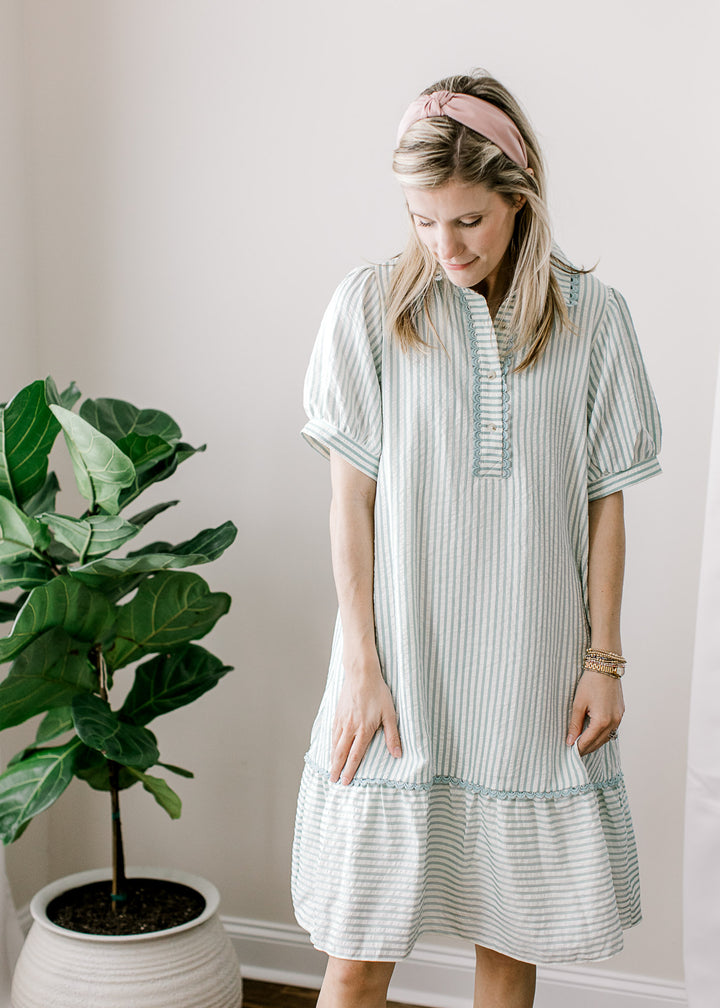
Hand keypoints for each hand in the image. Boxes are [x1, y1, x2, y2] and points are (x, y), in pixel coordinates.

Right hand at [329, 663, 401, 784]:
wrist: (361, 674)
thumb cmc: (378, 692)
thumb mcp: (390, 713)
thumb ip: (392, 735)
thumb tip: (398, 754)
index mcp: (363, 729)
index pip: (355, 755)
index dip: (350, 770)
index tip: (346, 781)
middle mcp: (350, 727)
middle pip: (341, 752)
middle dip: (336, 768)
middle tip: (332, 781)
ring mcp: (342, 720)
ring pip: (334, 743)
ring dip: (332, 758)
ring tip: (331, 768)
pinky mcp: (337, 713)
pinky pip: (332, 732)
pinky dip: (330, 744)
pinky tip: (331, 747)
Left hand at [566, 670, 623, 755]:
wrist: (606, 667)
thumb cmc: (590, 683)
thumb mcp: (578, 704)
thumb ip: (574, 724)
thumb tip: (570, 741)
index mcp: (602, 721)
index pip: (588, 742)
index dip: (578, 748)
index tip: (568, 752)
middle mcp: (614, 722)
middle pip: (598, 743)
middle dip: (586, 748)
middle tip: (573, 750)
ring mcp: (619, 718)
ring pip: (606, 738)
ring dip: (594, 742)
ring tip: (581, 743)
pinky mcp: (621, 713)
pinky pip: (611, 730)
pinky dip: (602, 734)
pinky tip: (593, 733)